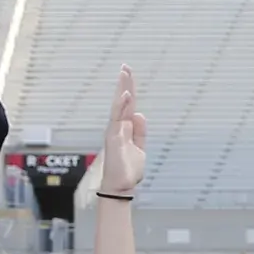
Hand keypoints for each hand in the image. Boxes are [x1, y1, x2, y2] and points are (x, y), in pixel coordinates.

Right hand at [99, 65, 145, 195]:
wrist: (122, 187)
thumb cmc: (128, 170)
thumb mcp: (140, 148)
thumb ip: (140, 132)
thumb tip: (140, 114)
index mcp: (125, 128)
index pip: (128, 105)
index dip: (129, 89)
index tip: (129, 73)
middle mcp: (118, 127)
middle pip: (121, 101)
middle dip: (124, 84)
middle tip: (125, 66)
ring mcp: (114, 132)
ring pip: (118, 106)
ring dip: (121, 90)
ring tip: (125, 73)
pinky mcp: (113, 139)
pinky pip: (117, 119)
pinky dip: (121, 107)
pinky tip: (126, 95)